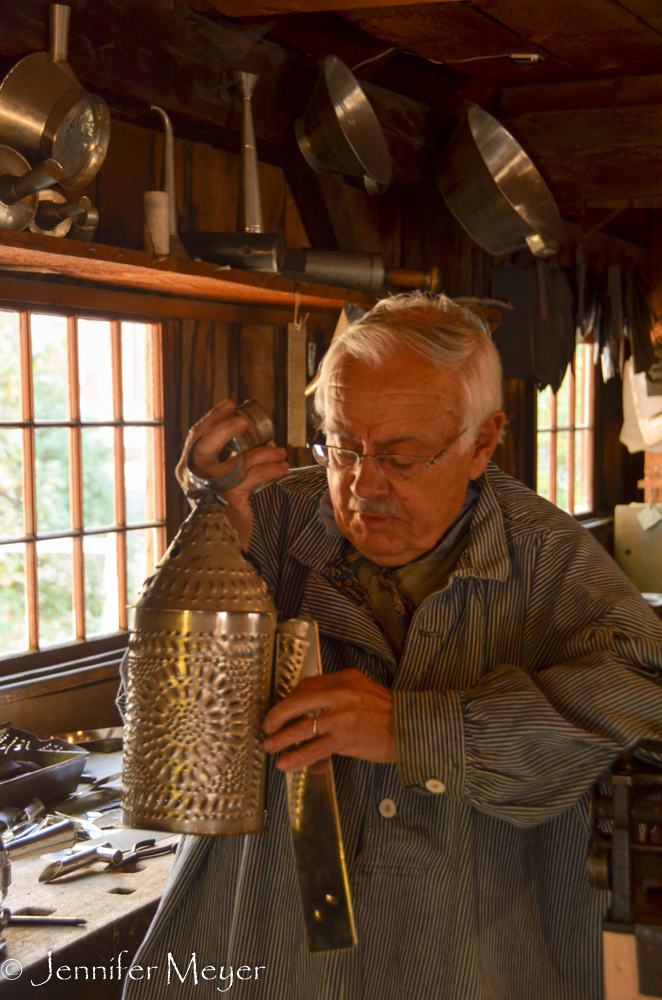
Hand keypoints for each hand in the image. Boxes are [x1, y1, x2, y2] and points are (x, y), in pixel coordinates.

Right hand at [175, 399, 288, 549]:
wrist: (223, 545)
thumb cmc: (224, 513)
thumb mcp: (221, 484)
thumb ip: (230, 463)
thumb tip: (262, 441)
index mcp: (186, 471)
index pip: (195, 437)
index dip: (212, 418)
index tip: (229, 404)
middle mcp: (192, 478)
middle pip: (205, 443)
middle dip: (225, 427)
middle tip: (243, 422)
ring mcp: (209, 487)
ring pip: (238, 459)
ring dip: (264, 453)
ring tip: (280, 453)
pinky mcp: (228, 496)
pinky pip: (254, 475)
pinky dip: (272, 469)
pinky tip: (282, 468)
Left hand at [262, 669, 394, 770]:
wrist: (409, 728)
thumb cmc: (386, 711)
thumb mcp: (362, 689)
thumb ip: (338, 694)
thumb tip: (310, 708)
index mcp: (344, 679)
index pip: (307, 686)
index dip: (289, 699)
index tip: (282, 711)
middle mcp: (340, 694)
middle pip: (297, 702)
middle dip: (277, 715)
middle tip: (266, 726)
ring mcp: (341, 717)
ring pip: (302, 727)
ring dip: (281, 739)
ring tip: (269, 746)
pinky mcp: (344, 739)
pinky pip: (314, 749)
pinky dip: (296, 757)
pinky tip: (285, 763)